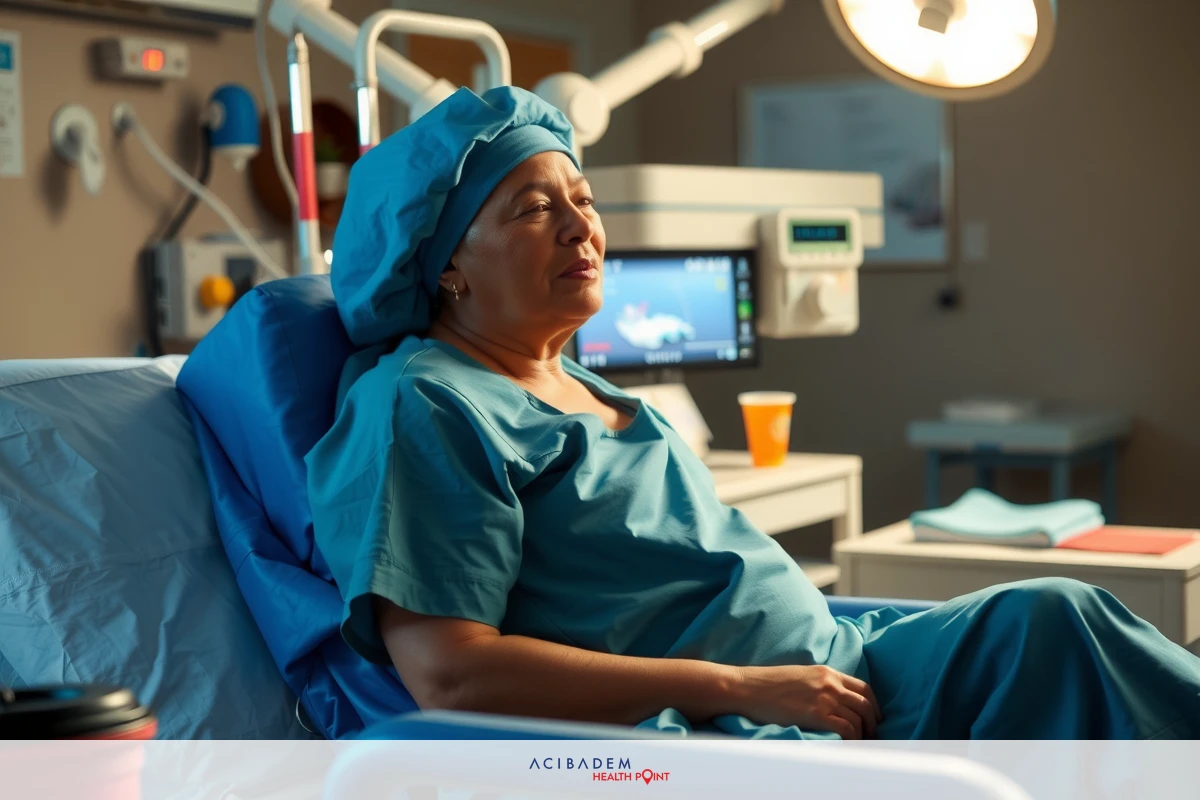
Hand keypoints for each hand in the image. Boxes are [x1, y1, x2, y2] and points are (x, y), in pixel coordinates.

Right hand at [731, 664, 881, 738]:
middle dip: (873, 722)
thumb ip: (820, 683)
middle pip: (866, 704)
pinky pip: (847, 728)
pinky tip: (847, 744)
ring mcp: (825, 698)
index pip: (863, 688)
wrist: (749, 687)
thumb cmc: (769, 683)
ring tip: (859, 743)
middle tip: (871, 734)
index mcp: (827, 672)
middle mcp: (830, 683)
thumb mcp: (801, 675)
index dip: (873, 705)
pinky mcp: (817, 715)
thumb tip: (833, 699)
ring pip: (859, 718)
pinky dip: (852, 738)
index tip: (873, 717)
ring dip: (863, 733)